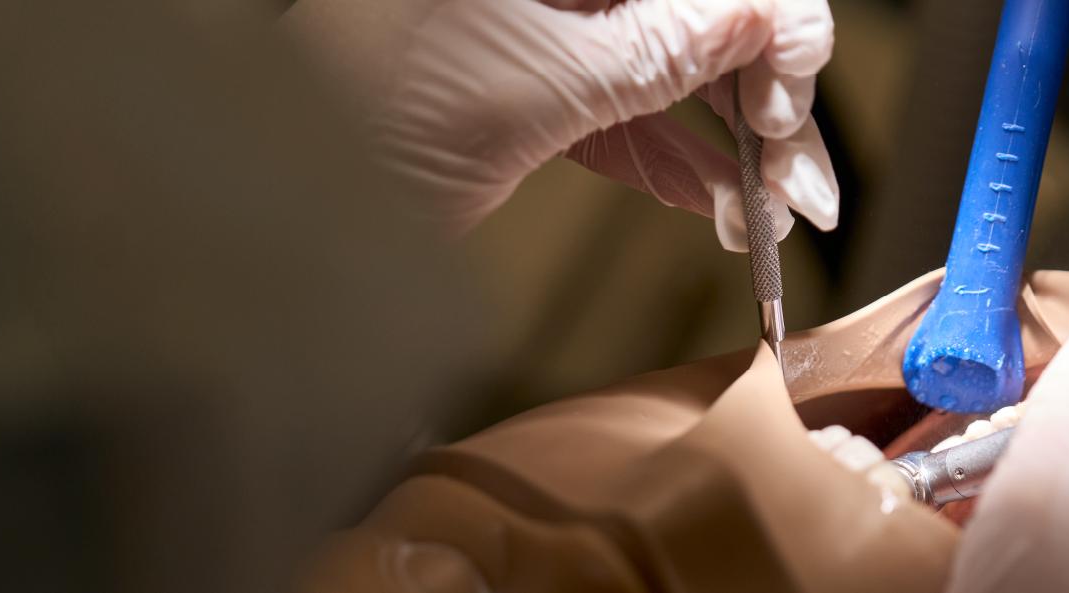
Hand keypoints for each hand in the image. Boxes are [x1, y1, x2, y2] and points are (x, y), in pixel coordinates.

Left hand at [282, 0, 838, 250]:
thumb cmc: (354, 122)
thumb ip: (665, 53)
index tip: (794, 76)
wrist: (273, 218)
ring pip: (673, 76)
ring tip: (781, 207)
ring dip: (736, 147)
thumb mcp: (540, 86)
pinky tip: (727, 211)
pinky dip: (683, 172)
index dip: (768, 13)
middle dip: (763, 92)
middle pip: (697, 16)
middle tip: (794, 163)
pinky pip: (633, 125)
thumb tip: (771, 19)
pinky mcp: (537, 98)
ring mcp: (547, 34)